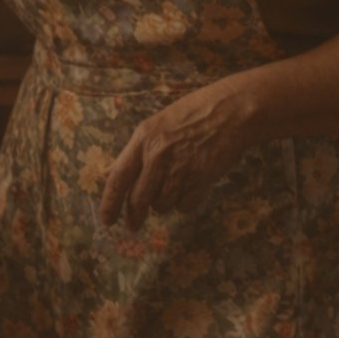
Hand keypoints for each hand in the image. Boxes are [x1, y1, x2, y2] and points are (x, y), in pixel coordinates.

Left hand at [98, 80, 256, 230]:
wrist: (232, 112)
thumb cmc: (193, 114)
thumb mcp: (156, 125)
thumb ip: (133, 152)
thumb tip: (107, 173)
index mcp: (143, 139)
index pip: (118, 178)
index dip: (109, 203)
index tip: (106, 220)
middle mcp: (158, 156)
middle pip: (138, 200)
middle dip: (134, 217)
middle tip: (133, 225)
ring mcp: (181, 170)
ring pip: (161, 205)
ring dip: (163, 204)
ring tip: (173, 187)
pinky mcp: (201, 180)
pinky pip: (184, 206)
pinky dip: (184, 203)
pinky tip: (190, 188)